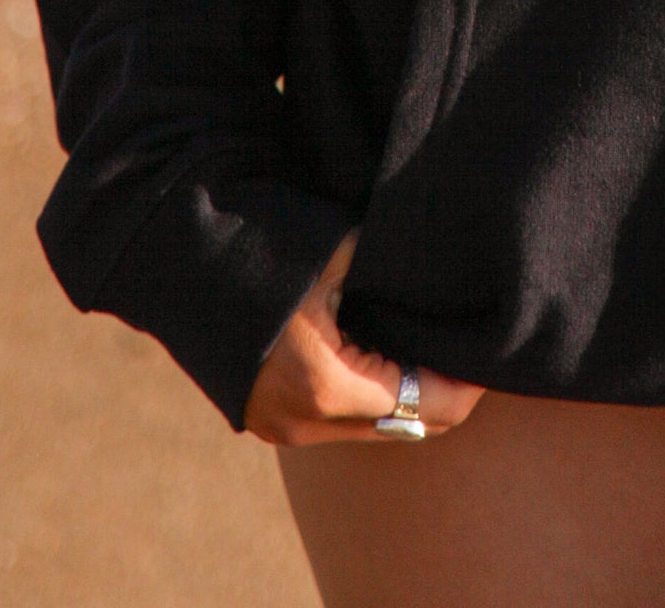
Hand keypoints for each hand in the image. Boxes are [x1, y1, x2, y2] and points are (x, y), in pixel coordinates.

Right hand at [244, 231, 485, 445]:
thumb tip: (452, 282)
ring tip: (429, 341)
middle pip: (403, 426)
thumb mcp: (341, 250)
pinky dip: (367, 393)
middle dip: (441, 391)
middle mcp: (302, 422)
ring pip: (370, 425)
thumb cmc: (261, 236)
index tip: (492, 349)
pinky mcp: (263, 415)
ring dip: (403, 393)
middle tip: (469, 345)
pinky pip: (335, 418)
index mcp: (325, 386)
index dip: (466, 382)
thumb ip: (397, 277)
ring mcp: (278, 426)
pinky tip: (383, 347)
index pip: (425, 408)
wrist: (171, 248)